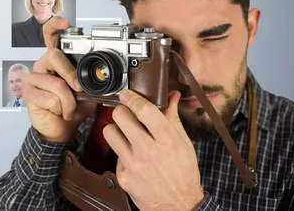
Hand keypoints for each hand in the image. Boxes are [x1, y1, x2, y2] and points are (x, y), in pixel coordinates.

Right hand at [23, 16, 97, 143]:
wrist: (63, 129)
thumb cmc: (73, 108)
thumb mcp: (88, 91)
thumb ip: (91, 79)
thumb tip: (104, 74)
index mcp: (56, 60)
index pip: (49, 36)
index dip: (55, 25)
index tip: (65, 23)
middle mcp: (42, 66)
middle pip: (54, 56)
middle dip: (71, 75)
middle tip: (78, 89)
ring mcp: (33, 79)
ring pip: (56, 83)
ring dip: (69, 101)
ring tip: (69, 108)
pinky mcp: (29, 94)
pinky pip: (51, 98)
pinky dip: (62, 109)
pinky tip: (60, 112)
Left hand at [103, 89, 204, 210]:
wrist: (178, 205)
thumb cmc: (183, 173)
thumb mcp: (184, 143)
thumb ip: (173, 118)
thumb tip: (171, 96)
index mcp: (167, 140)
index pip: (144, 110)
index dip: (132, 98)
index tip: (127, 95)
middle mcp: (148, 151)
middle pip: (120, 116)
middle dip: (122, 111)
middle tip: (126, 115)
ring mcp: (133, 164)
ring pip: (110, 132)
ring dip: (116, 130)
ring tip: (126, 134)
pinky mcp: (123, 176)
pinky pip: (115, 154)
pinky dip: (122, 153)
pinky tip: (132, 157)